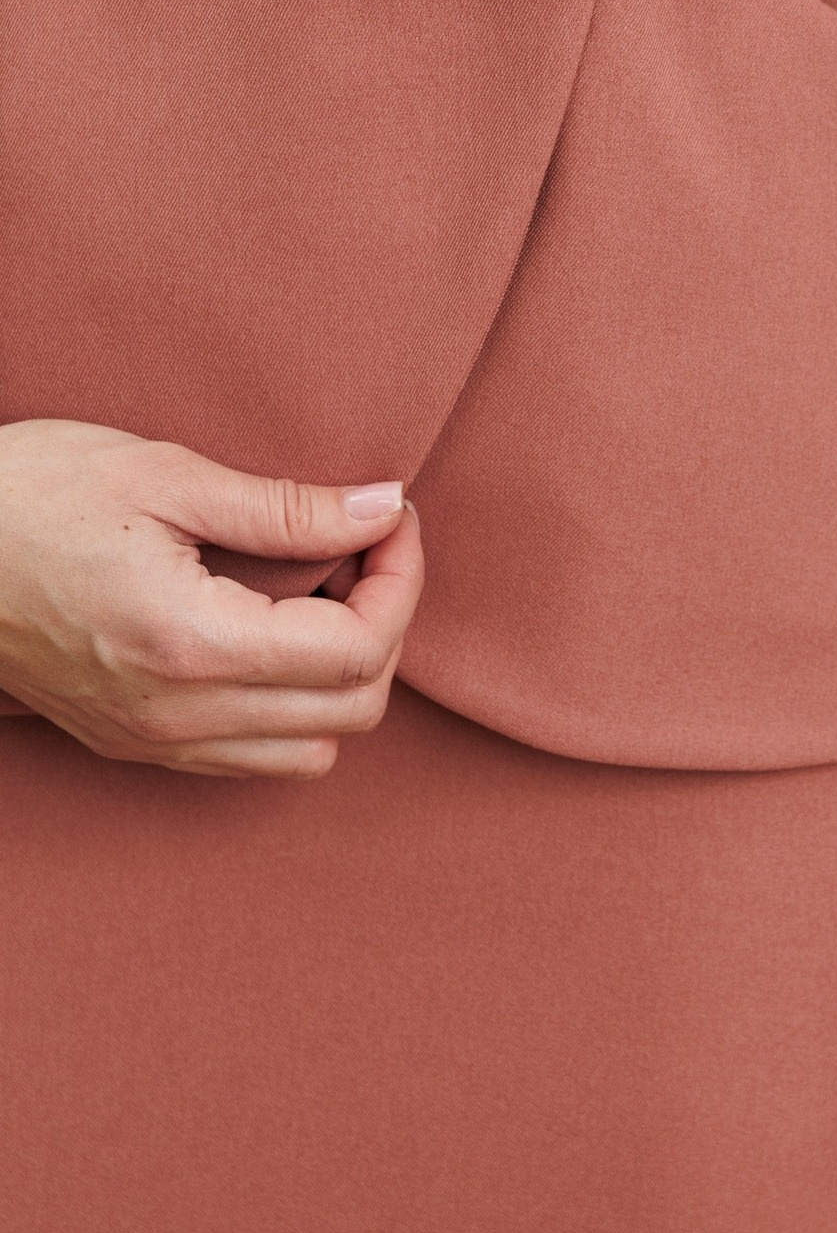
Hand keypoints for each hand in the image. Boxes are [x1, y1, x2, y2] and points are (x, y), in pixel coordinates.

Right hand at [0, 418, 422, 777]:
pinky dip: (293, 708)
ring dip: (344, 676)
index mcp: (192, 642)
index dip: (402, 579)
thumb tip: (383, 508)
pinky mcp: (132, 745)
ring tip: (318, 593)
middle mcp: (179, 714)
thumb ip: (285, 506)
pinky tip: (271, 632)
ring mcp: (153, 741)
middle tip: (364, 546)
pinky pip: (253, 759)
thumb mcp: (163, 474)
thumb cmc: (29, 495)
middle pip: (355, 709)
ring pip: (313, 750)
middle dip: (386, 623)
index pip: (360, 648)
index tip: (392, 519)